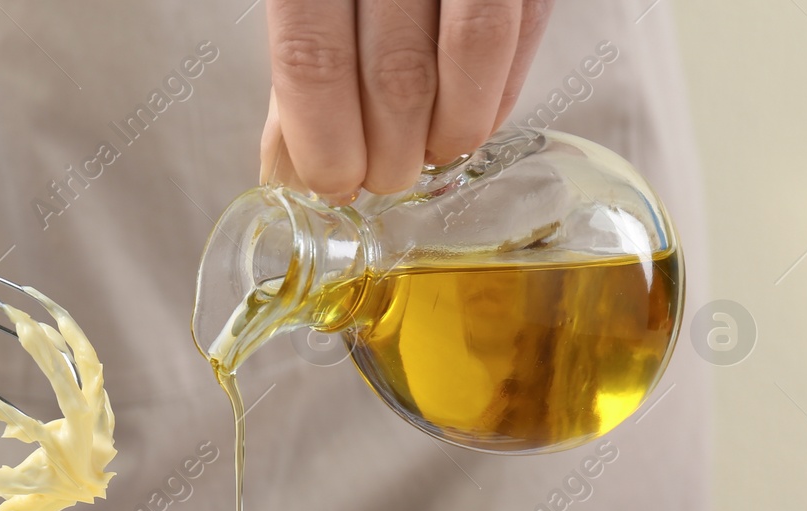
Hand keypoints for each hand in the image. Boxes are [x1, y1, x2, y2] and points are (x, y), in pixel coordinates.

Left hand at [261, 0, 553, 199]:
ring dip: (450, 130)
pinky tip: (469, 118)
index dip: (324, 137)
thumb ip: (307, 66)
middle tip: (385, 180)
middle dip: (391, 151)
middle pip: (396, 70)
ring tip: (429, 155)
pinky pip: (520, 31)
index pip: (313, 57)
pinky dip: (497, 93)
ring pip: (471, 53)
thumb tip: (286, 171)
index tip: (332, 182)